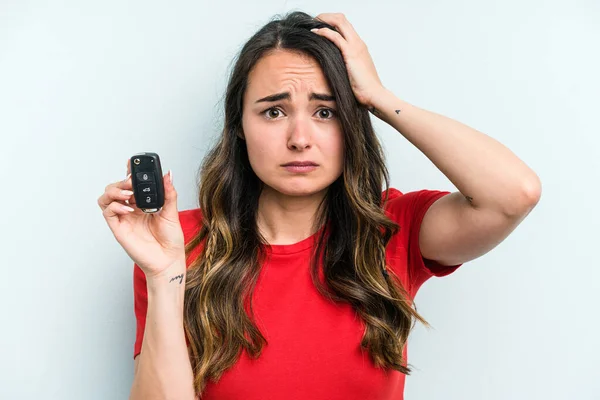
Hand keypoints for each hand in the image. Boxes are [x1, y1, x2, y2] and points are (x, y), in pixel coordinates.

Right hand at [97, 159, 184, 277]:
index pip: (130, 184)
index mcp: (142, 203)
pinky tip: (129, 208)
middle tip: (132, 182)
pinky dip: (115, 206)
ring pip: (106, 198)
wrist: (169, 260)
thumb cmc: (170, 240)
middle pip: (114, 188)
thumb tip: (168, 174)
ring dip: (114, 191)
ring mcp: (123, 218)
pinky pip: (108, 212)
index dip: (128, 172)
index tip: (132, 162)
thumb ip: (169, 193)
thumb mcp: (172, 212)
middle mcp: (130, 209)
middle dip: (121, 181)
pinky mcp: (118, 228)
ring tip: (128, 193)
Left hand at [311, 13, 385, 108]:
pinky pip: (335, 36)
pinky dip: (323, 32)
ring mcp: (355, 46)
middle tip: (314, 21)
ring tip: (312, 24)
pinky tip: (315, 33)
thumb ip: (346, 66)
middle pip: (342, 19)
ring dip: (324, 20)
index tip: (319, 25)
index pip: (345, 25)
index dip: (332, 21)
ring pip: (339, 22)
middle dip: (326, 16)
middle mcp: (358, 42)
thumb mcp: (353, 72)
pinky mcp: (350, 53)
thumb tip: (334, 68)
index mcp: (359, 46)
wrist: (374, 94)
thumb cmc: (364, 88)